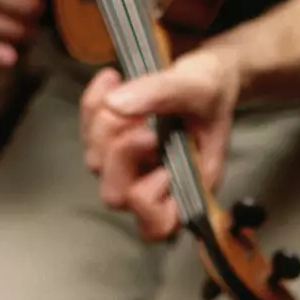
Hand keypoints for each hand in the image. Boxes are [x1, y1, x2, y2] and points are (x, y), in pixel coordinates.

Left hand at [79, 48, 240, 241]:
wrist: (209, 74)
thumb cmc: (214, 89)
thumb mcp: (199, 86)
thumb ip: (162, 93)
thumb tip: (115, 104)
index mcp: (190, 186)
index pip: (156, 225)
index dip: (146, 195)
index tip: (157, 149)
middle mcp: (157, 185)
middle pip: (116, 195)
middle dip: (121, 153)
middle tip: (143, 121)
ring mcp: (130, 168)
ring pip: (96, 163)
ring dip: (106, 125)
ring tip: (130, 91)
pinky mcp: (111, 146)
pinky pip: (86, 134)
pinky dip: (93, 104)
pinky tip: (112, 79)